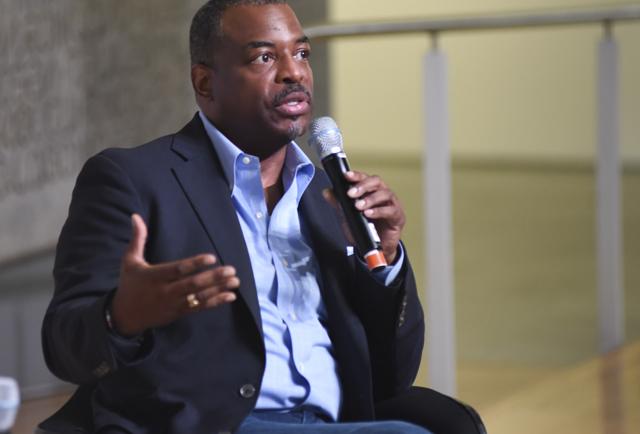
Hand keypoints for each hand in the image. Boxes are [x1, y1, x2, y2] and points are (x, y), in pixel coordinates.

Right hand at [111, 214, 239, 335]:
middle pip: (192, 285)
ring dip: (219, 289)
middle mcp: (165, 291)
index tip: (212, 258)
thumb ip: (138, 239)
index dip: (195, 264)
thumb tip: (135, 216)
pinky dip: (216, 302)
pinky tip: (230, 296)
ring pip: (199, 297)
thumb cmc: (129, 284)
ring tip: (235, 282)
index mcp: (154, 276)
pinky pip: (199, 308)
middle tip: (231, 270)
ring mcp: (173, 304)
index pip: (177, 270)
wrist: (124, 317)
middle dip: (213, 277)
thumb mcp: (129, 261)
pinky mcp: (179, 313)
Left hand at [325, 171, 404, 263]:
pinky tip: (369, 214)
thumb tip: (327, 192)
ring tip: (358, 206)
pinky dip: (379, 211)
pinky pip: (390, 210)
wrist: (376, 248)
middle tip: (351, 193)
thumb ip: (339, 203)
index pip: (364, 177)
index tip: (346, 176)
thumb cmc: (366, 228)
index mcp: (371, 190)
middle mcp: (382, 194)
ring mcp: (392, 204)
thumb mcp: (348, 215)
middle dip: (363, 185)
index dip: (356, 175)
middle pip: (376, 181)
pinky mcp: (398, 216)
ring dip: (370, 199)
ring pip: (385, 194)